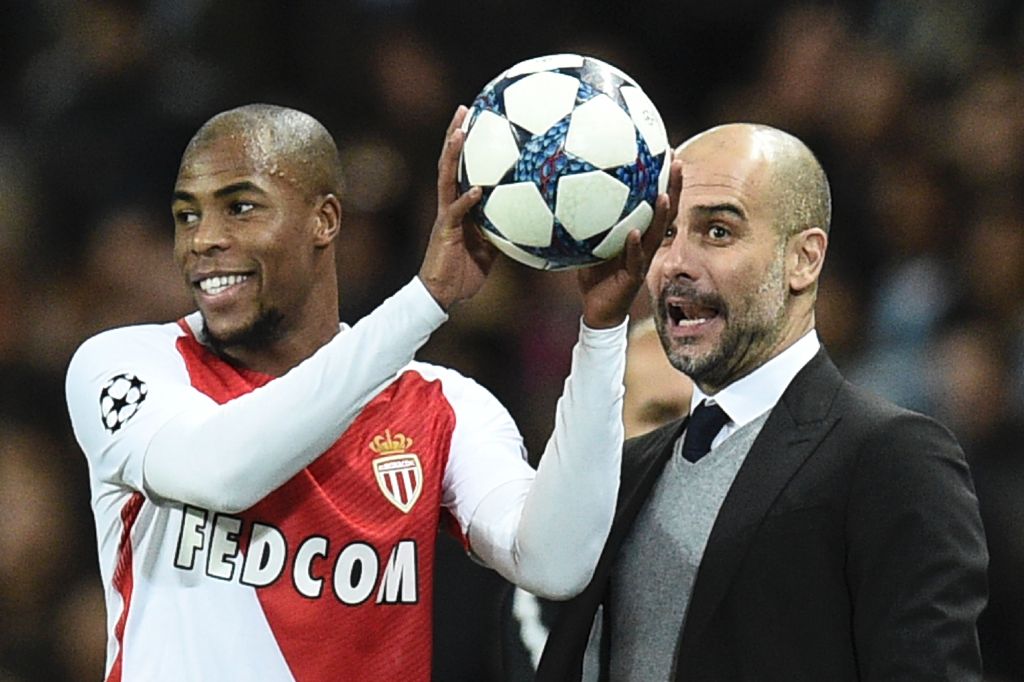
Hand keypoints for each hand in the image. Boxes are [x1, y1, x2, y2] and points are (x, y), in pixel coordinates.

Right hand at [418, 106, 497, 310]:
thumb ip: (506, 225)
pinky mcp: (445, 231)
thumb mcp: (494, 244)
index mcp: (460, 203)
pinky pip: (456, 212)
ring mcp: (446, 215)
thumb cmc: (468, 271)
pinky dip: (467, 200)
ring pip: (447, 178)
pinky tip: (478, 190)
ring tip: (460, 131)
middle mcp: (450, 203)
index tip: (476, 116)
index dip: (467, 141)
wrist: (444, 293)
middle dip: (455, 133)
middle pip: (450, 161)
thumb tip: (535, 216)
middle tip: (464, 108)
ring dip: (453, 154)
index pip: (463, 165)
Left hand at [577, 159, 682, 327]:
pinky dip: (634, 246)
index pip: (657, 201)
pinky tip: (634, 232)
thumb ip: (587, 220)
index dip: (664, 178)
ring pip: (658, 233)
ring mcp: (643, 259)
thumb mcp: (589, 242)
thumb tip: (568, 189)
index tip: (667, 151)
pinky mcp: (633, 277)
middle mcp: (647, 243)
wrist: (597, 309)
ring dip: (662, 213)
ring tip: (664, 194)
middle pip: (667, 210)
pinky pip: (635, 259)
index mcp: (640, 232)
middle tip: (676, 162)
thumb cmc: (594, 273)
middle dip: (674, 187)